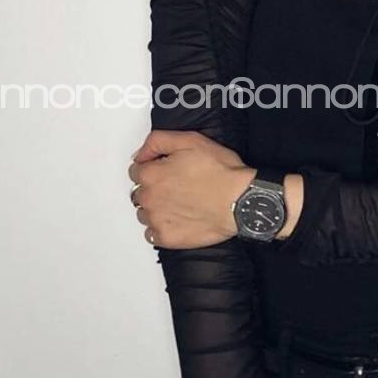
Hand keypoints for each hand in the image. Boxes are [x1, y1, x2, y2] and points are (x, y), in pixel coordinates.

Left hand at [129, 129, 251, 247]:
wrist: (242, 201)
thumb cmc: (221, 172)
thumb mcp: (190, 140)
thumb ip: (157, 141)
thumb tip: (140, 154)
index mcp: (151, 174)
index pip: (136, 171)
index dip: (153, 168)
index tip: (168, 170)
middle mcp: (149, 198)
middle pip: (139, 193)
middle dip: (153, 188)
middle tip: (177, 187)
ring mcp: (157, 220)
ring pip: (144, 213)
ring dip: (156, 208)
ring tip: (180, 204)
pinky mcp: (167, 238)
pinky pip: (152, 234)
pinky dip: (161, 228)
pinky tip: (178, 219)